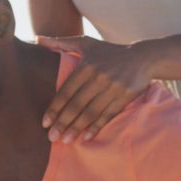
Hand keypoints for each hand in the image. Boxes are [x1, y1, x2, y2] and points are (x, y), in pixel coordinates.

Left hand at [37, 35, 151, 143]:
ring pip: (91, 112)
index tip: (45, 122)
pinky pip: (108, 115)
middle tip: (51, 137)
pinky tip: (86, 137)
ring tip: (65, 140)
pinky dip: (97, 127)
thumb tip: (37, 40)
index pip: (66, 91)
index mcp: (86, 66)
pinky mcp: (125, 96)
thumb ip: (61, 43)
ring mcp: (113, 87)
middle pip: (76, 104)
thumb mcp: (86, 43)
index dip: (55, 108)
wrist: (143, 58)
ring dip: (77, 128)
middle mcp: (98, 77)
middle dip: (62, 122)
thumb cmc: (109, 52)